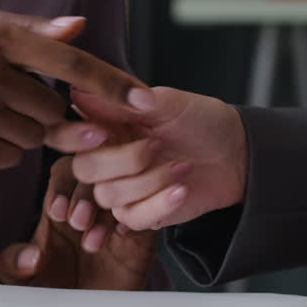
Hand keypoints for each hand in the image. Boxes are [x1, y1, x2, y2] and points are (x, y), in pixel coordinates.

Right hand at [0, 9, 153, 167]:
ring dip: (25, 130)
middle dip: (47, 109)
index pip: (69, 62)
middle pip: (55, 108)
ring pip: (35, 136)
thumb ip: (34, 28)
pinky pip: (10, 157)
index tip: (144, 100)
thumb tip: (80, 25)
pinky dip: (3, 148)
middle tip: (16, 98)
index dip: (111, 84)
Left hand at [0, 157, 155, 288]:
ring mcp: (116, 222)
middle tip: (79, 222)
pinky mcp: (140, 239)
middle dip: (85, 195)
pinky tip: (121, 237)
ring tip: (94, 242)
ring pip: (121, 191)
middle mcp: (90, 209)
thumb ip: (13, 265)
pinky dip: (137, 218)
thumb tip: (31, 254)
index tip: (58, 212)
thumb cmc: (52, 300)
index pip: (63, 175)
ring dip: (108, 210)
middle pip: (95, 176)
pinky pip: (147, 215)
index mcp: (60, 209)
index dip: (61, 188)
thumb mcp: (21, 284)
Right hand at [62, 86, 246, 230]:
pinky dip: (158, 204)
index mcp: (107, 126)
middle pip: (84, 169)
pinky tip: (180, 190)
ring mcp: (123, 188)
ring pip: (108, 196)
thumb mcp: (168, 104)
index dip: (74, 137)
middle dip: (121, 160)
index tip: (100, 133)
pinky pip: (133, 217)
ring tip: (182, 166)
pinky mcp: (142, 212)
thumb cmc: (202, 122)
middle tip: (155, 145)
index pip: (68, 135)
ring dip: (148, 181)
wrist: (237, 154)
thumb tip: (82, 88)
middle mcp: (109, 157)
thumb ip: (125, 101)